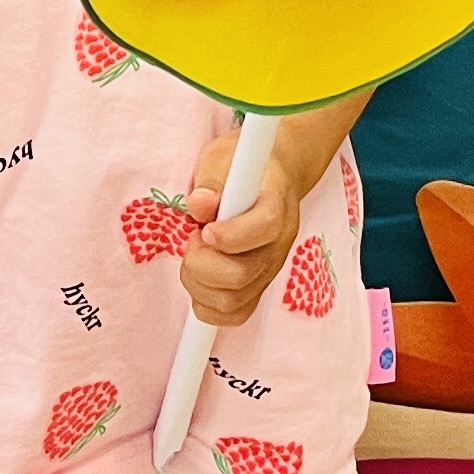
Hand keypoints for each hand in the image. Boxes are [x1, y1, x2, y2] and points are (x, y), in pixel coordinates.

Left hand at [179, 119, 316, 330]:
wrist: (269, 178)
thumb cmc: (241, 167)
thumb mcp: (222, 158)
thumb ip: (211, 180)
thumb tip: (199, 204)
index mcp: (276, 202)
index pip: (265, 227)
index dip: (230, 235)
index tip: (205, 229)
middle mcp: (279, 243)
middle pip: (243, 274)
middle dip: (202, 262)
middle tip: (194, 238)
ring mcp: (270, 270)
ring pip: (233, 301)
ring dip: (199, 284)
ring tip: (195, 254)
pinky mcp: (258, 288)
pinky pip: (234, 316)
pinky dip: (207, 305)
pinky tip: (200, 277)